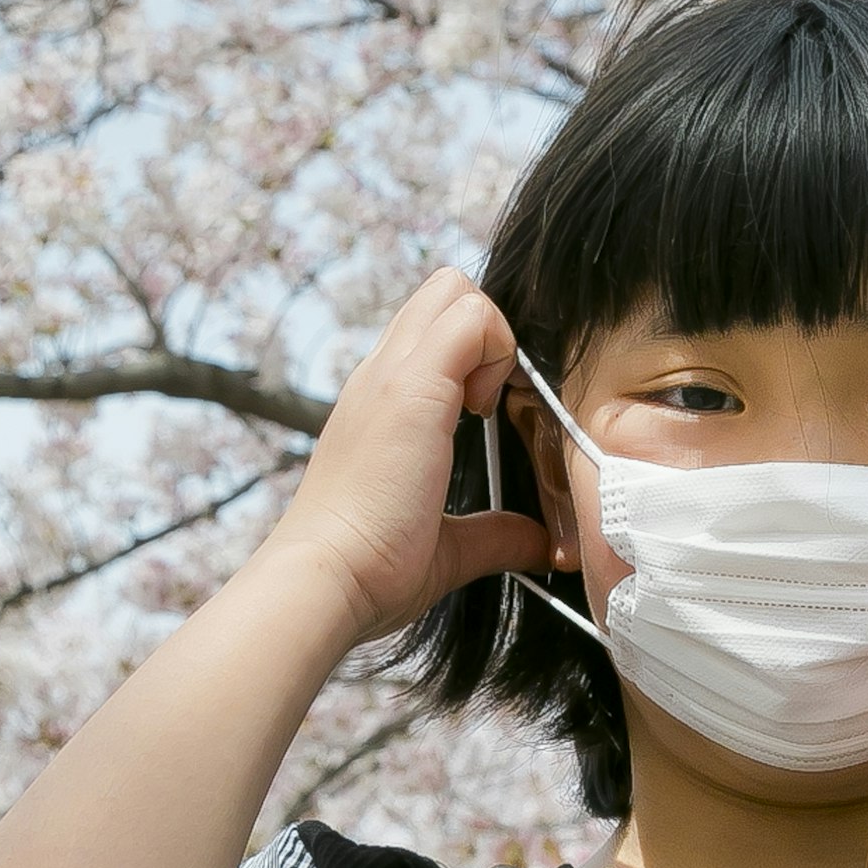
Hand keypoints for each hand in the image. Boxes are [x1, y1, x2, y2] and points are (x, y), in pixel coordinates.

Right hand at [250, 269, 553, 648]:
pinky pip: (471, 317)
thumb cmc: (368, 568)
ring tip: (485, 408)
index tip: (486, 418)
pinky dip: (498, 350)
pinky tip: (486, 412)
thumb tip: (540, 544)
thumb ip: (494, 534)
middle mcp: (380, 376)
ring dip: (492, 338)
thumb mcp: (446, 545)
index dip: (475, 356)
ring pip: (454, 289)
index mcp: (381, 402)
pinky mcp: (411, 384)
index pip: (432, 329)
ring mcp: (391, 374)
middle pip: (443, 291)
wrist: (328, 578)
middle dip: (488, 332)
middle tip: (491, 403)